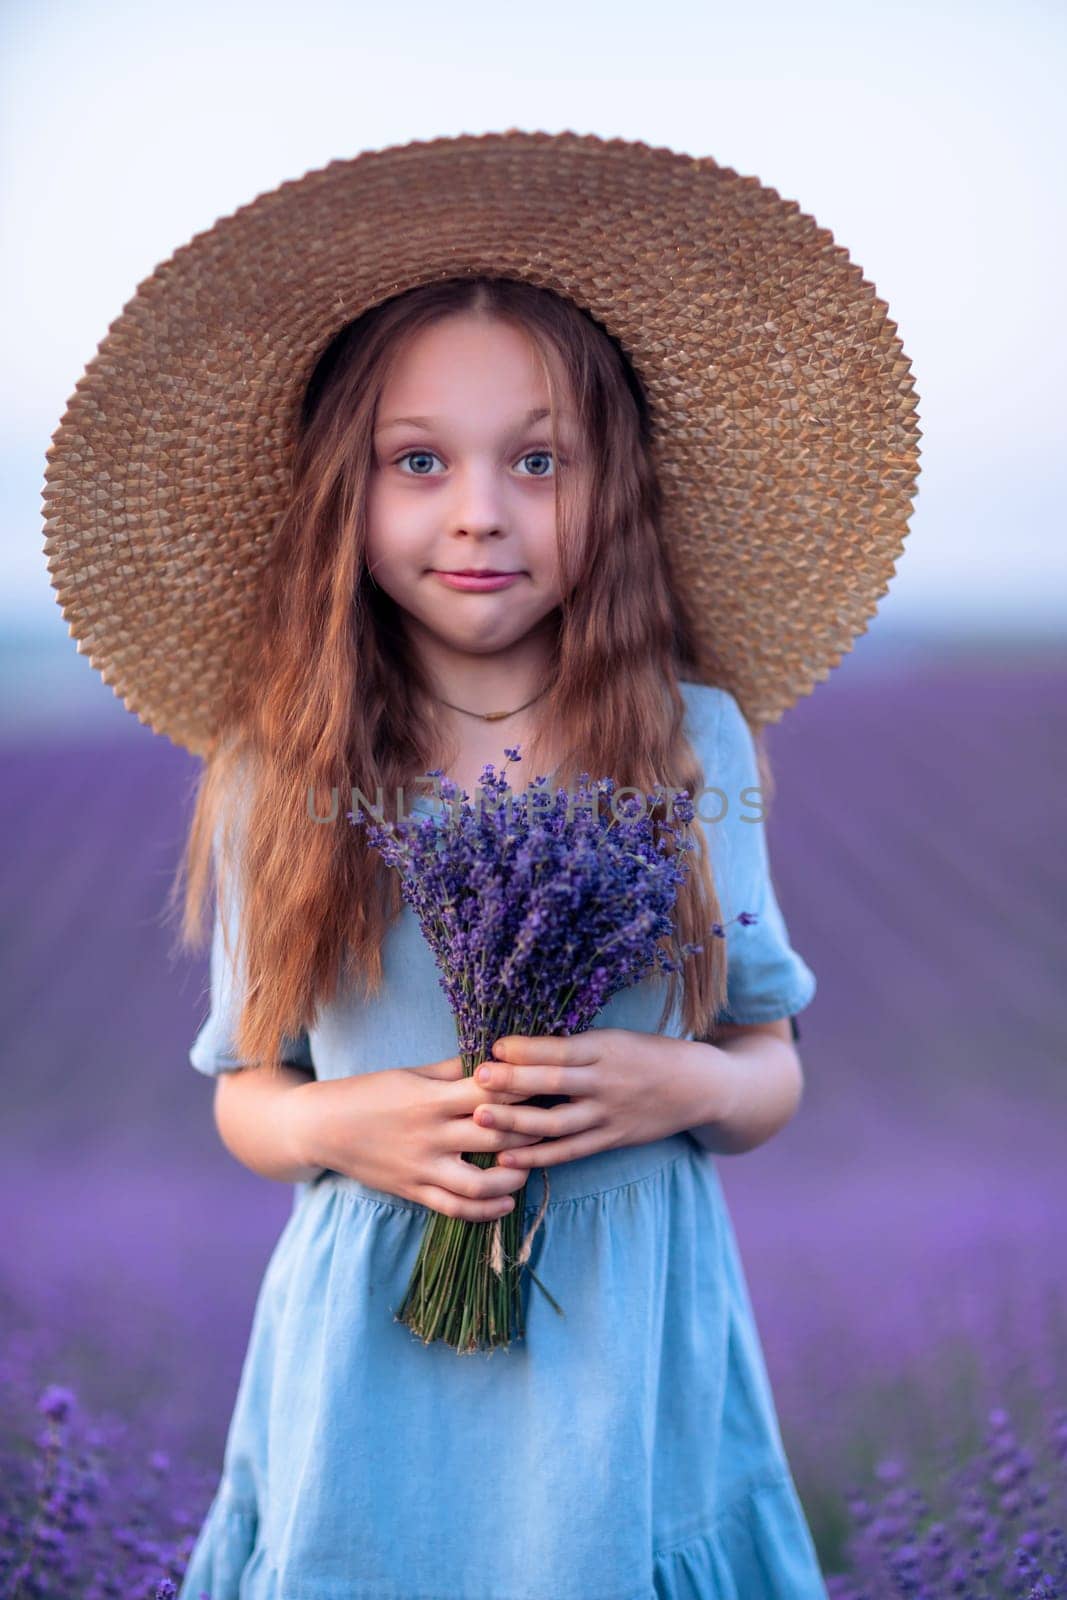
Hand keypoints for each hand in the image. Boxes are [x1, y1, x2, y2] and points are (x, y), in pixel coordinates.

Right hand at [290, 1054, 545, 1221]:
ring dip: (514, 1176)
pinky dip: (487, 1210)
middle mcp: (429, 1135)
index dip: (524, 1089)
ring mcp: (421, 1167)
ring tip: (530, 1164)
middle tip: (553, 1125)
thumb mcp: (411, 1073)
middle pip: (495, 1137)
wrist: (321, 1127)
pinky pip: (456, 1208)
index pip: (490, 1093)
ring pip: (480, 1183)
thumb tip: (497, 1056)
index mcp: (431, 1098)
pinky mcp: (413, 1191)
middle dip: (530, 1132)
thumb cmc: (370, 1092)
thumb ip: (454, 1070)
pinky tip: (508, 1201)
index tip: (548, 1084)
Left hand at [470, 1027, 723, 1169]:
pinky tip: (507, 1157)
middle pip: (554, 1084)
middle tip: (477, 1079)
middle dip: (514, 1082)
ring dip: (516, 1122)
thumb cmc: (645, 1054)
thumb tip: (516, 1047)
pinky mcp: (611, 1140)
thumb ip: (573, 1045)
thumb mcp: (613, 1038)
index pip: (560, 1049)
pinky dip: (538, 1156)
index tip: (494, 1046)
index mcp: (605, 1047)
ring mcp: (608, 1114)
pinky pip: (570, 1151)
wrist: (698, 1086)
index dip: (527, 1048)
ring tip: (479, 1119)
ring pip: (556, 1123)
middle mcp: (605, 1081)